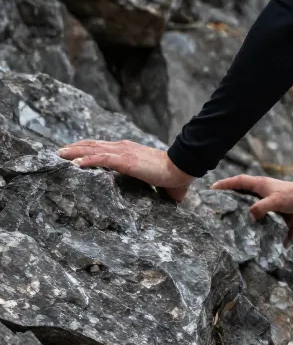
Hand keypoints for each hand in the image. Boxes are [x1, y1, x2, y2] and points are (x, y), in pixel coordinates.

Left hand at [56, 139, 194, 201]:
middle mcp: (123, 148)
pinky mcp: (125, 161)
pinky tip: (75, 164)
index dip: (88, 147)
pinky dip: (87, 160)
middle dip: (75, 147)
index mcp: (129, 150)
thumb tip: (169, 200)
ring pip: (93, 149)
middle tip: (59, 151)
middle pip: (93, 144)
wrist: (181, 168)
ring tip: (60, 155)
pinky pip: (101, 159)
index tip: (75, 151)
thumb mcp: (156, 178)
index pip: (103, 145)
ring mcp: (123, 153)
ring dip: (74, 152)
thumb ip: (155, 184)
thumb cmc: (174, 176)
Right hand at [210, 175, 292, 245]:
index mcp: (261, 187)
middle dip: (233, 204)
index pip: (238, 183)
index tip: (212, 189)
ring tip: (236, 234)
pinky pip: (274, 233)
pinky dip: (270, 241)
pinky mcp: (284, 223)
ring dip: (250, 225)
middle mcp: (265, 198)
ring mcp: (274, 210)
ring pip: (258, 218)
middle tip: (219, 211)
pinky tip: (263, 251)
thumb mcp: (275, 200)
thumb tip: (249, 218)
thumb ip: (260, 208)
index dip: (225, 184)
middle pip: (245, 200)